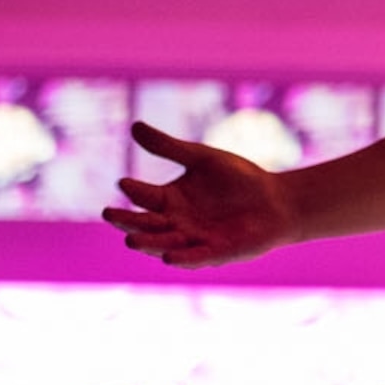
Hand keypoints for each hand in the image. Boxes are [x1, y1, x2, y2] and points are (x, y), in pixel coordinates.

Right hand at [102, 122, 294, 266]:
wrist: (276, 200)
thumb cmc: (238, 179)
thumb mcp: (201, 159)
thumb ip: (168, 147)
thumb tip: (133, 126)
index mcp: (170, 200)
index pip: (144, 196)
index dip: (134, 190)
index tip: (123, 182)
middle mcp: (176, 223)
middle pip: (146, 224)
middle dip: (127, 221)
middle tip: (109, 215)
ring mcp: (194, 240)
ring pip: (164, 244)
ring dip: (148, 243)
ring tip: (130, 240)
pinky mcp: (215, 252)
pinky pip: (195, 258)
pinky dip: (181, 259)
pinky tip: (167, 258)